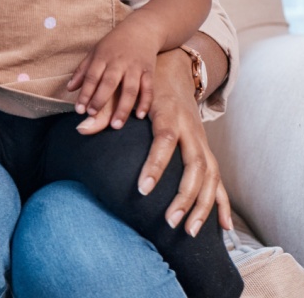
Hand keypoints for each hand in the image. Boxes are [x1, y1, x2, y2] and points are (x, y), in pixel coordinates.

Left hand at [67, 21, 159, 124]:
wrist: (142, 30)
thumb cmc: (114, 44)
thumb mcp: (95, 52)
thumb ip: (82, 71)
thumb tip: (69, 88)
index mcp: (102, 57)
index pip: (92, 77)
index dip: (85, 93)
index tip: (79, 109)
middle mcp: (119, 63)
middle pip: (109, 83)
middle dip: (100, 100)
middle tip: (92, 116)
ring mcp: (135, 67)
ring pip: (130, 89)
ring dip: (123, 108)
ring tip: (115, 125)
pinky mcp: (149, 71)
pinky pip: (148, 89)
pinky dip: (145, 102)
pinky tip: (140, 115)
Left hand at [77, 51, 232, 235]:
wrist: (175, 71)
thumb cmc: (145, 85)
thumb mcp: (124, 92)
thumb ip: (104, 111)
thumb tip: (81, 128)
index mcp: (169, 114)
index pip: (165, 141)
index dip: (155, 165)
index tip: (141, 189)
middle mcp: (191, 130)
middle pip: (195, 165)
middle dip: (185, 196)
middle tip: (169, 222)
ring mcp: (203, 142)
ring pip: (211, 176)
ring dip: (203, 206)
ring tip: (188, 231)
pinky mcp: (207, 151)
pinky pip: (219, 181)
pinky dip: (223, 204)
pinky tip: (223, 229)